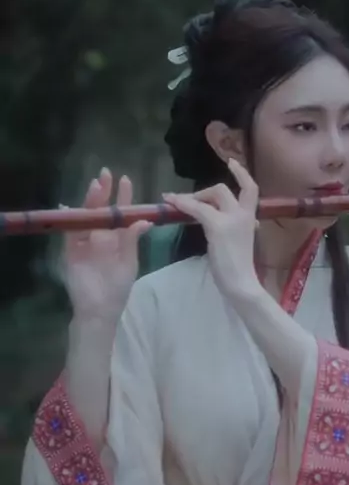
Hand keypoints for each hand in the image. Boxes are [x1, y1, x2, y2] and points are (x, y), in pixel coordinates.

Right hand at [62, 167, 151, 320]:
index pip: (119, 213)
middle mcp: (100, 237)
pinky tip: (70, 208)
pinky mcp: (71, 252)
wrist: (101, 309)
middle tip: (106, 174)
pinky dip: (69, 221)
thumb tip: (144, 220)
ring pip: (86, 218)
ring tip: (96, 186)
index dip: (121, 197)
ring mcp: (84, 243)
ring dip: (90, 202)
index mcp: (116, 238)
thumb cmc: (117, 287)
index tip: (125, 179)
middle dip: (103, 192)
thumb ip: (132, 240)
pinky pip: (69, 233)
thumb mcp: (129, 261)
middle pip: (100, 210)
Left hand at [163, 159, 260, 300]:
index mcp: (250, 219)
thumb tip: (225, 222)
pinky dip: (182, 203)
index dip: (241, 173)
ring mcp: (231, 219)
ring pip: (211, 194)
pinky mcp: (217, 227)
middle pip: (223, 189)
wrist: (241, 284)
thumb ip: (235, 228)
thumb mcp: (240, 242)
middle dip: (204, 192)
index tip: (231, 162)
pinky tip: (171, 202)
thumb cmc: (238, 269)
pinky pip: (197, 208)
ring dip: (192, 197)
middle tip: (189, 202)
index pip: (251, 188)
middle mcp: (243, 214)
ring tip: (176, 203)